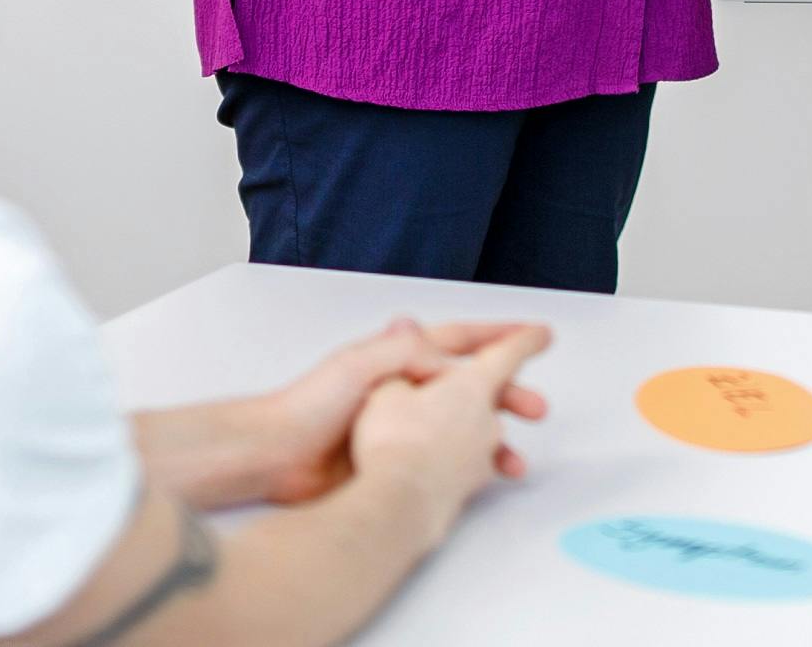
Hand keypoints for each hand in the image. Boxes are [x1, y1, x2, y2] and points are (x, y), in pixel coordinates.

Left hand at [219, 319, 550, 505]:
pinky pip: (443, 457)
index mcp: (398, 355)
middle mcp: (405, 387)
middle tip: (536, 408)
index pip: (460, 339)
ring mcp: (401, 425)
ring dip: (492, 437)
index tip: (535, 335)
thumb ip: (407, 354)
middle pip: (470, 386)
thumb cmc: (308, 406)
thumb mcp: (362, 366)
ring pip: (462, 426)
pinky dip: (469, 464)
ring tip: (514, 458)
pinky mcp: (393, 457)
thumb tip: (449, 358)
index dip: (499, 336)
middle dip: (507, 394)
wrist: (274, 456)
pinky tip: (482, 476)